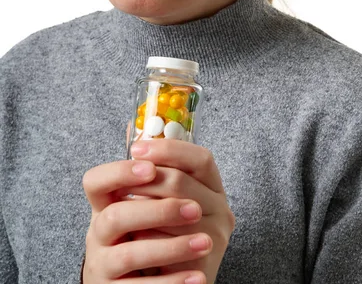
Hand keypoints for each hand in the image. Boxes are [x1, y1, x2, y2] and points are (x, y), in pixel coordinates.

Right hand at [82, 158, 209, 282]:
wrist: (135, 283)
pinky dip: (173, 283)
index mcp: (104, 206)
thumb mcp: (144, 209)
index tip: (152, 168)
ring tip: (206, 242)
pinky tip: (198, 277)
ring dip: (172, 247)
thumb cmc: (144, 237)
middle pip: (116, 216)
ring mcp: (102, 266)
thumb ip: (157, 184)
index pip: (95, 182)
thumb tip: (181, 152)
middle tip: (196, 209)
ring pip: (129, 255)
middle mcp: (98, 235)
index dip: (119, 173)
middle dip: (159, 210)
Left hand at [126, 138, 235, 282]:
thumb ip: (159, 173)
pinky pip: (168, 243)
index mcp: (214, 188)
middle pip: (180, 182)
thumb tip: (135, 140)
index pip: (201, 158)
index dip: (168, 150)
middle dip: (144, 180)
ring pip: (171, 212)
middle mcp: (222, 209)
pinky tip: (133, 236)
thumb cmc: (162, 232)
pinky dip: (145, 236)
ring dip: (142, 208)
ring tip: (123, 209)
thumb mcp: (163, 198)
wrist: (166, 277)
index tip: (137, 149)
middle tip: (120, 184)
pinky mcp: (204, 263)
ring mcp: (216, 237)